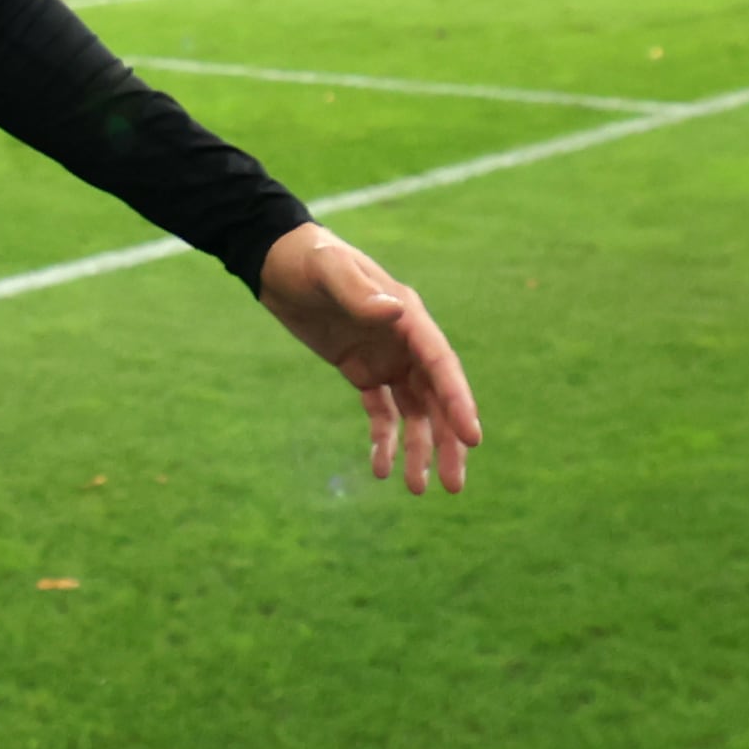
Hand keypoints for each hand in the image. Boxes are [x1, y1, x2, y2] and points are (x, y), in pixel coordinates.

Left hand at [255, 224, 483, 493]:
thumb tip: (396, 311)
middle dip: (447, 441)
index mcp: (407, 317)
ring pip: (413, 412)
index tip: (471, 439)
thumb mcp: (330, 271)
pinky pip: (380, 412)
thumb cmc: (308, 259)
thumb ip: (360, 293)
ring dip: (418, 449)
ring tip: (414, 489)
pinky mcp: (362, 370)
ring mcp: (386, 358)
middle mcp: (405, 341)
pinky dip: (383, 440)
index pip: (441, 365)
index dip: (458, 402)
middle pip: (436, 398)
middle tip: (454, 485)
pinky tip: (381, 469)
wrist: (276, 261)